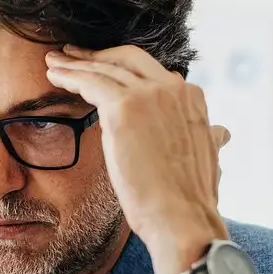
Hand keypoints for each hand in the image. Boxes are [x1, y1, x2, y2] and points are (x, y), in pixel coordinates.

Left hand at [45, 45, 228, 273]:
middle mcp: (174, 88)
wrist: (182, 218)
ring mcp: (149, 94)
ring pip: (104, 68)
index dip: (124, 69)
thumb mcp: (208, 158)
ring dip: (76, 63)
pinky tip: (53, 75)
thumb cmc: (189, 200)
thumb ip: (208, 137)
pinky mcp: (123, 107)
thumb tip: (219, 132)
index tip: (105, 70)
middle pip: (128, 59)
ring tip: (54, 62)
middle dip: (98, 55)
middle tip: (72, 55)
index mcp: (192, 99)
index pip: (152, 73)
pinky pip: (90, 81)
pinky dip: (70, 75)